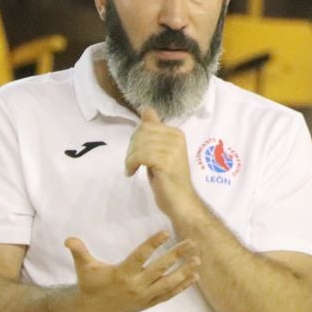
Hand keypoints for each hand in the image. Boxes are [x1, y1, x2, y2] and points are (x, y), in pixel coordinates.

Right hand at [61, 231, 200, 311]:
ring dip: (184, 272)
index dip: (152, 244)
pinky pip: (168, 295)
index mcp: (121, 274)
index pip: (140, 256)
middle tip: (191, 243)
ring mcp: (143, 296)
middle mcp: (135, 285)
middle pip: (159, 269)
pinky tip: (195, 277)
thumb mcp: (84, 267)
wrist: (92, 311)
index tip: (165, 232)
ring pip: (168, 283)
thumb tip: (68, 239)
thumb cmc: (90, 284)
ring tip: (198, 260)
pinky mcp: (148, 303)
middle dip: (176, 255)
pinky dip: (182, 286)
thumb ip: (79, 251)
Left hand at [126, 107, 201, 221]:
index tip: (136, 154)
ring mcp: (173, 149)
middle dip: (132, 149)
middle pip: (141, 133)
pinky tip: (132, 173)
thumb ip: (153, 131)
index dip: (136, 139)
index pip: (147, 125)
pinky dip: (132, 164)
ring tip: (132, 169)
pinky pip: (140, 155)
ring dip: (130, 158)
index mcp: (176, 133)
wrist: (180, 202)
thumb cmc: (169, 180)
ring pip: (139, 144)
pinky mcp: (166, 161)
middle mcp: (177, 138)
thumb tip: (146, 109)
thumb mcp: (159, 152)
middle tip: (132, 164)